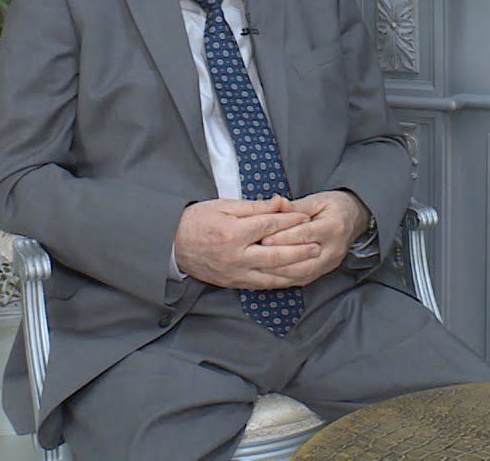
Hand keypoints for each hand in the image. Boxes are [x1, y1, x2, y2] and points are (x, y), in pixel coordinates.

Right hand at [173, 196, 318, 288]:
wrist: (172, 244)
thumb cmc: (198, 220)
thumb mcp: (224, 205)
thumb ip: (255, 207)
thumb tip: (280, 203)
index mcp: (234, 233)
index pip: (270, 227)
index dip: (290, 222)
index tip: (306, 218)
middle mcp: (236, 256)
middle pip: (276, 255)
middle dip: (300, 250)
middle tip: (317, 246)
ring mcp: (235, 273)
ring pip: (272, 275)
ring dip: (294, 270)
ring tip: (311, 263)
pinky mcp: (233, 283)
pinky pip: (262, 285)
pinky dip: (279, 282)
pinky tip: (292, 277)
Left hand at [258, 190, 369, 285]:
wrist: (354, 218)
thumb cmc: (335, 206)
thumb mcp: (318, 200)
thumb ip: (296, 206)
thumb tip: (276, 204)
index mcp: (333, 227)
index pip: (305, 234)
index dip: (283, 238)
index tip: (263, 239)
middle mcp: (334, 248)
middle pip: (303, 259)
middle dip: (278, 258)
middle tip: (256, 256)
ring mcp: (330, 262)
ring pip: (302, 273)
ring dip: (279, 273)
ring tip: (259, 268)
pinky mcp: (325, 271)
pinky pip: (303, 279)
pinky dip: (285, 279)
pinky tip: (270, 276)